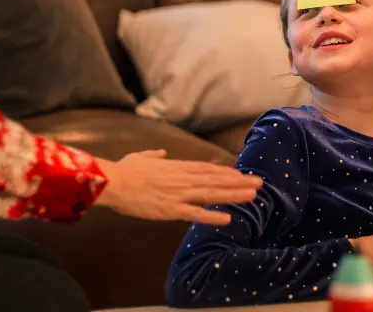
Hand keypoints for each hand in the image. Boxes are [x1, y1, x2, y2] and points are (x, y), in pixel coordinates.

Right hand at [95, 150, 262, 224]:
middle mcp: (183, 178)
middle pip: (216, 180)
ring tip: (253, 196)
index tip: (242, 174)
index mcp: (177, 166)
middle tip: (259, 183)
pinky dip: (212, 216)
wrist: (113, 181)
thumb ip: (155, 155)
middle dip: (239, 182)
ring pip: (212, 194)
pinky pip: (195, 213)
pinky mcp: (171, 209)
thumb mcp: (142, 157)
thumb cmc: (125, 170)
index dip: (227, 173)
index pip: (208, 169)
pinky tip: (228, 219)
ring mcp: (179, 194)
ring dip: (234, 195)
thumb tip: (162, 153)